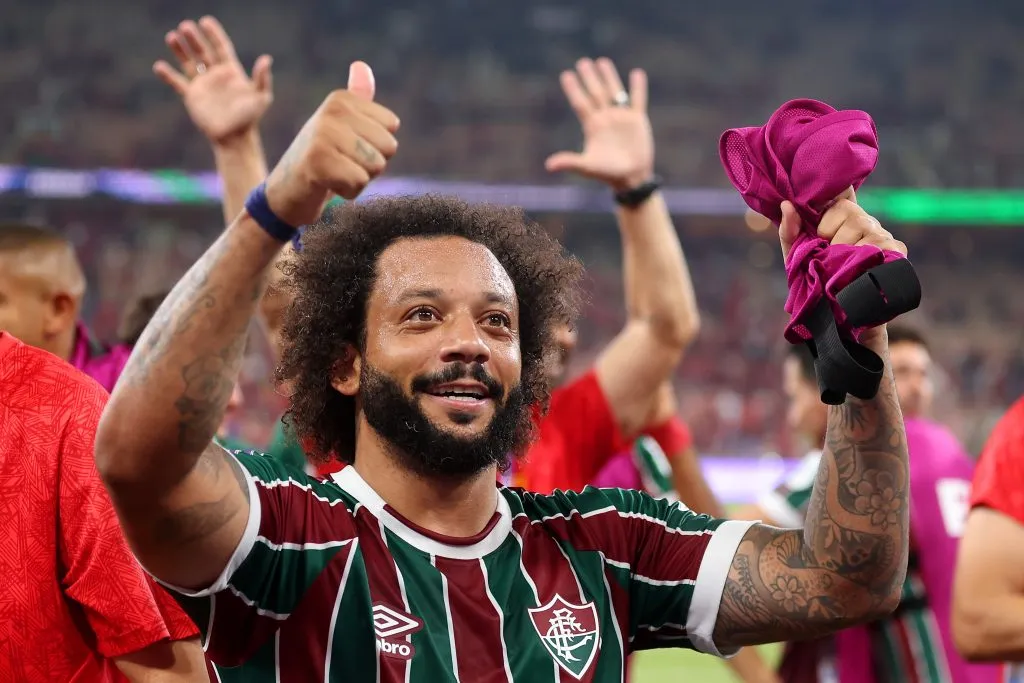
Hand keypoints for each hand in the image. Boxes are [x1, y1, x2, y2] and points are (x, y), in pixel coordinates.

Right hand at [154, 16, 272, 145]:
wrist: (234, 138)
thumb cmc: (250, 118)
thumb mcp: (261, 97)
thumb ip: (262, 78)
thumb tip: (266, 59)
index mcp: (231, 71)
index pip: (221, 47)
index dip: (214, 34)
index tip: (205, 21)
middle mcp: (215, 74)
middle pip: (202, 51)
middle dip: (194, 38)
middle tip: (185, 26)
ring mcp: (202, 84)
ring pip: (188, 62)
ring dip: (180, 50)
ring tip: (172, 36)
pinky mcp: (192, 96)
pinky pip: (177, 82)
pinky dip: (168, 75)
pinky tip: (159, 66)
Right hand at [264, 62, 399, 226]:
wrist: (287, 188)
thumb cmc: (322, 156)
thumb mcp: (342, 124)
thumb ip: (357, 98)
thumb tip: (361, 65)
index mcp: (341, 99)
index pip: (392, 126)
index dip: (376, 145)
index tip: (349, 147)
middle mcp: (332, 111)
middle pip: (388, 147)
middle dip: (371, 164)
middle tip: (342, 163)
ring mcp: (324, 134)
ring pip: (376, 166)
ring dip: (360, 178)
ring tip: (336, 173)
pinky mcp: (318, 161)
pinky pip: (359, 182)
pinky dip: (349, 191)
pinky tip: (328, 184)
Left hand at [545, 58, 653, 190]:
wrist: (631, 177)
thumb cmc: (608, 173)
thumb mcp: (587, 167)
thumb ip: (569, 162)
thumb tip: (548, 165)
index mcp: (592, 126)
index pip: (580, 103)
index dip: (573, 89)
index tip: (565, 74)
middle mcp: (605, 118)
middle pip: (595, 93)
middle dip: (589, 78)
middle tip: (582, 62)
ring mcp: (621, 118)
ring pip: (614, 92)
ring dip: (609, 77)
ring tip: (602, 61)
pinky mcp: (637, 120)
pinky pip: (638, 100)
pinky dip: (638, 87)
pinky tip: (636, 73)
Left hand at [778, 189, 907, 346]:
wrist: (837, 317)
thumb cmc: (815, 282)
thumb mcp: (795, 257)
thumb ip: (789, 232)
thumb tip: (786, 205)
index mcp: (840, 218)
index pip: (839, 191)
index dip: (828, 194)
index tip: (816, 211)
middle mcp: (864, 221)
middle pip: (847, 209)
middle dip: (829, 233)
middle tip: (827, 253)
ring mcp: (882, 236)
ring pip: (863, 226)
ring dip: (844, 250)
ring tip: (841, 268)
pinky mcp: (895, 253)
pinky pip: (882, 245)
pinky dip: (866, 258)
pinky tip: (860, 270)